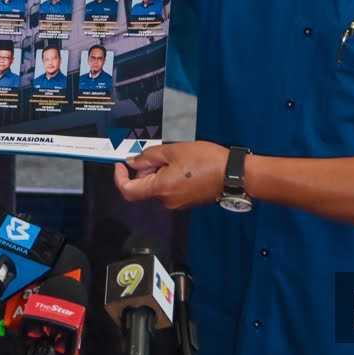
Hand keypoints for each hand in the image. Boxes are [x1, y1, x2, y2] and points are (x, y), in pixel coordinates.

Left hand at [113, 141, 227, 209]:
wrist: (234, 174)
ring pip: (157, 187)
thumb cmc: (205, 160)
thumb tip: (132, 162)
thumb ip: (149, 157)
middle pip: (144, 187)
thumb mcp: (174, 150)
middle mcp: (166, 201)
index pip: (129, 191)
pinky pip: (169, 189)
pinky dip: (168, 177)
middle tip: (159, 153)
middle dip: (145, 169)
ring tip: (176, 157)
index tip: (120, 164)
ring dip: (158, 172)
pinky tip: (183, 165)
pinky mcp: (186, 201)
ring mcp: (177, 203)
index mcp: (160, 189)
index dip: (120, 178)